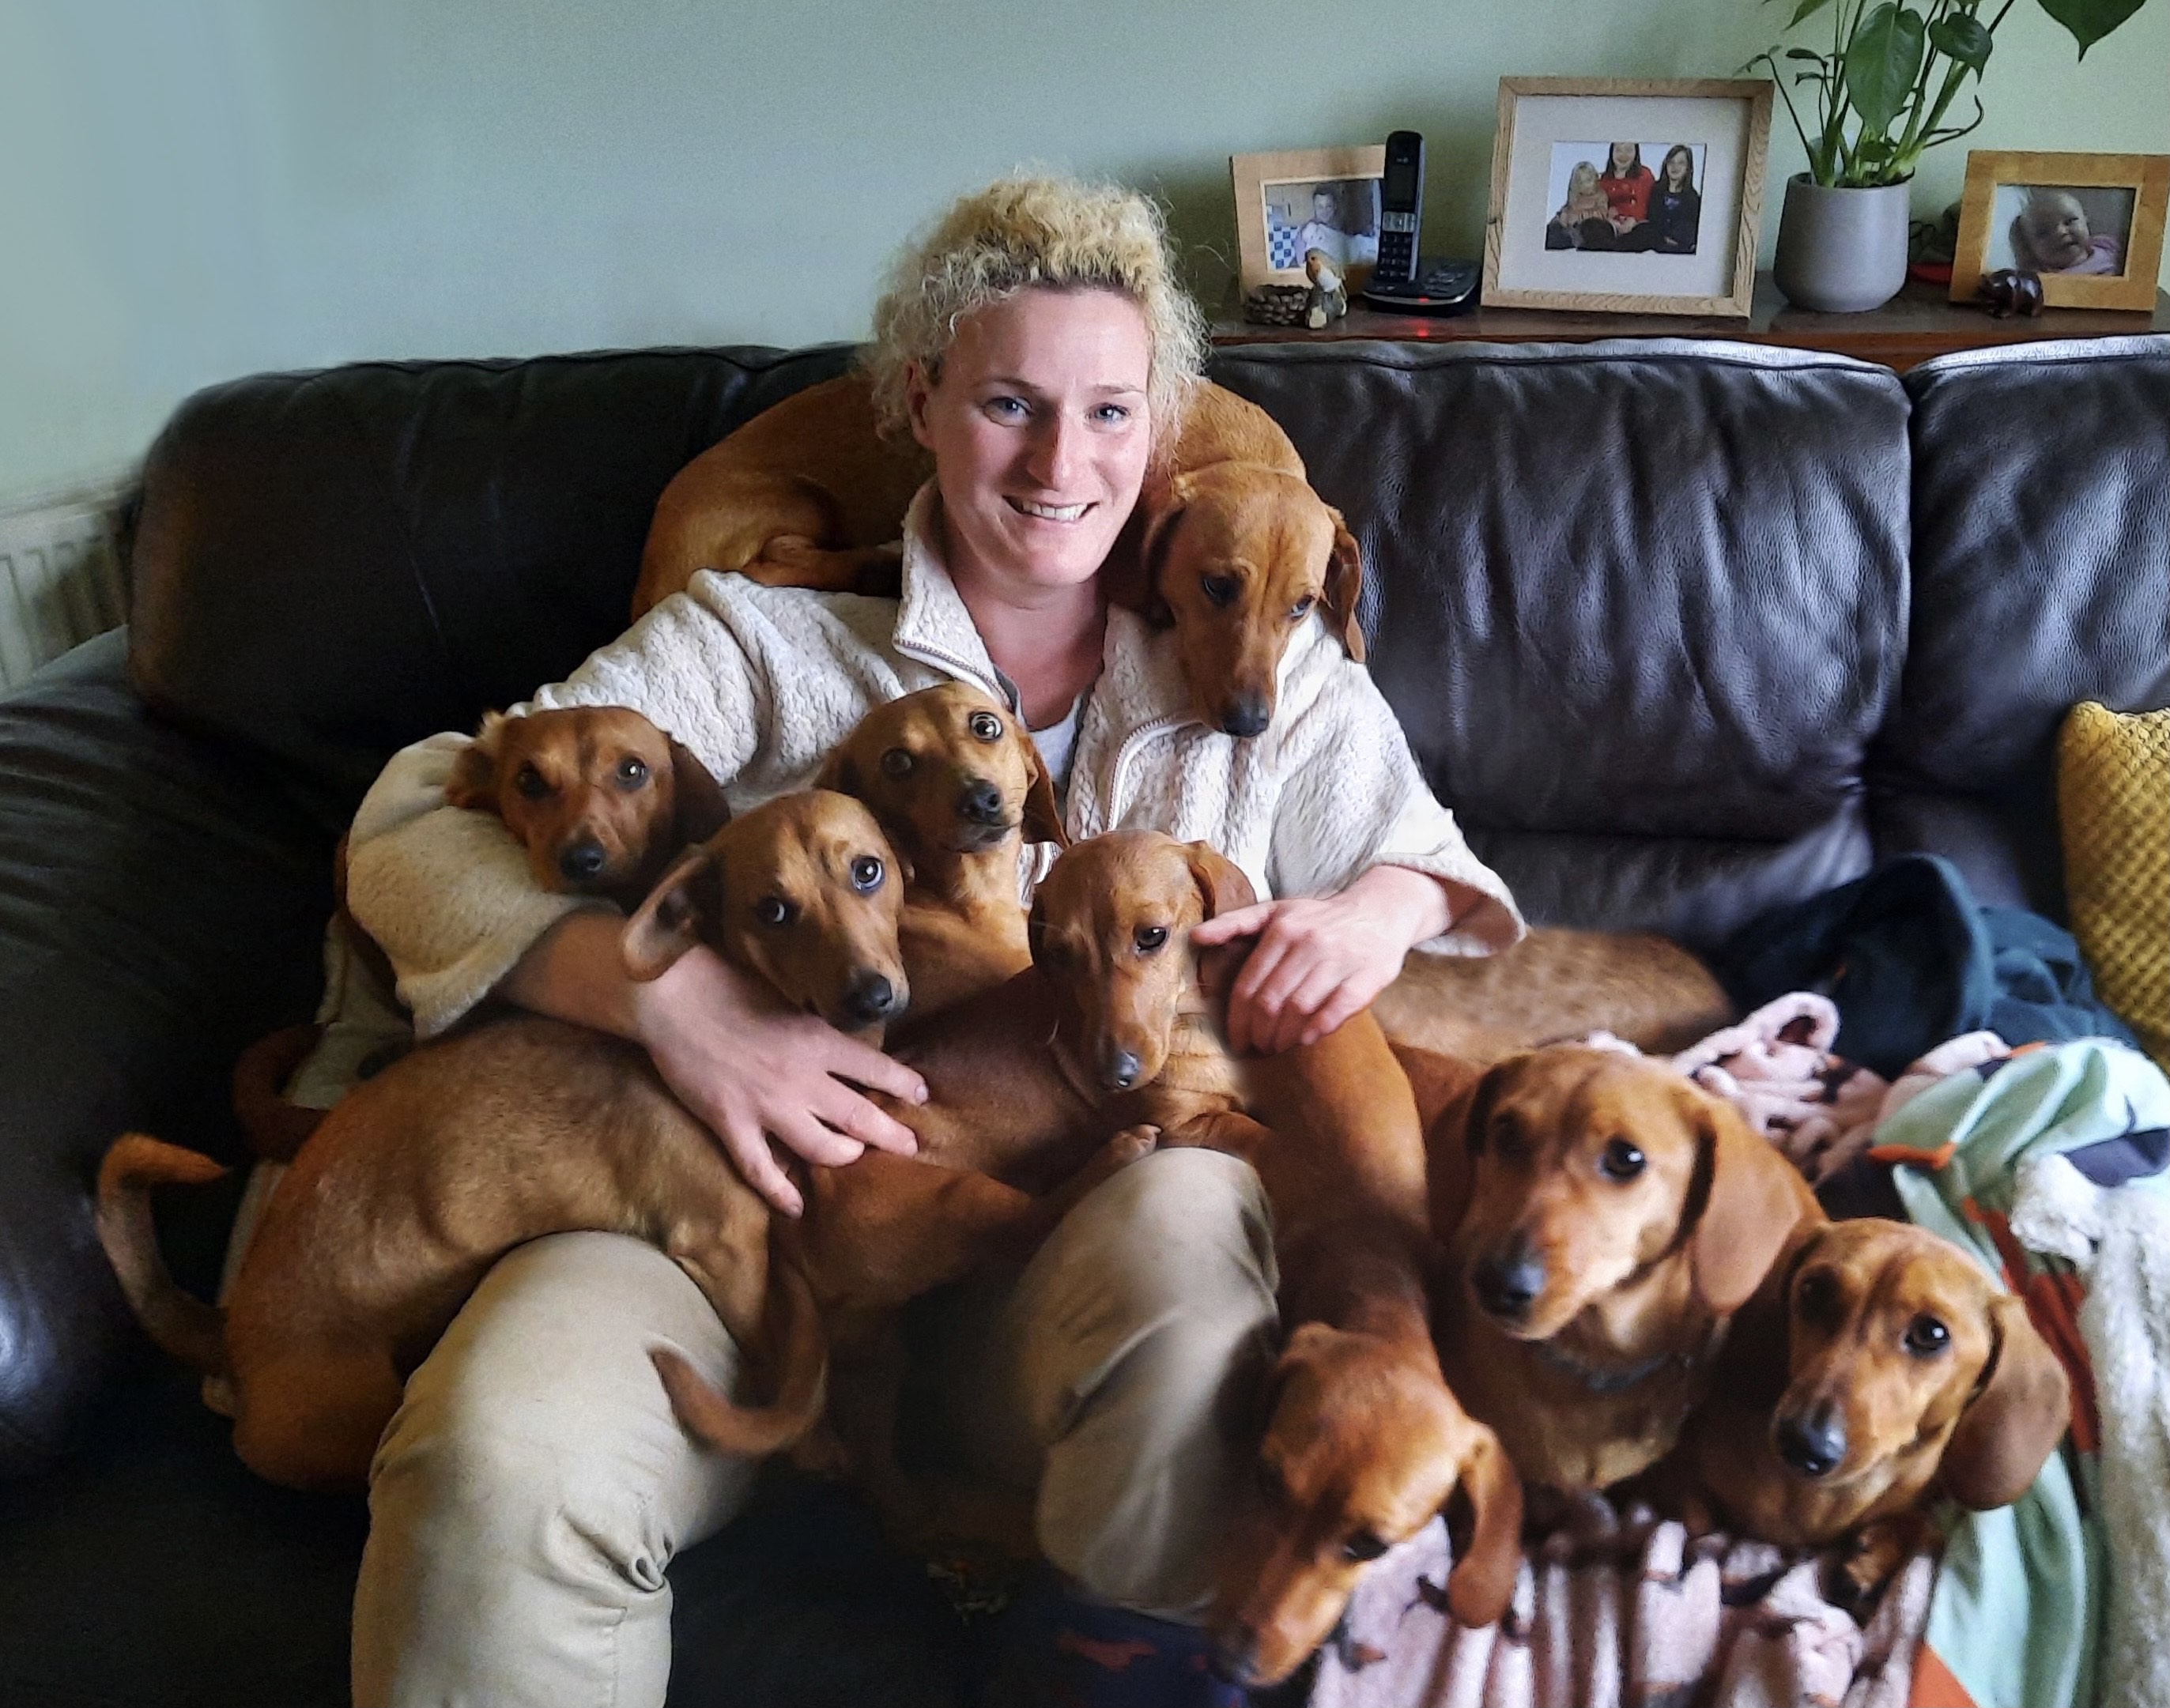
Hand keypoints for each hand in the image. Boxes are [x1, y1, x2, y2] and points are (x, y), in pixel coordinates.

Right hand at [630, 944, 925, 1215]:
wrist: (672, 998)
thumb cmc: (729, 986)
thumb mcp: (789, 1001)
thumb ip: (815, 1031)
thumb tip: (842, 1050)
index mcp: (818, 1040)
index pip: (876, 1068)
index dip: (904, 1083)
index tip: (921, 1094)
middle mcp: (801, 1078)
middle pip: (859, 1117)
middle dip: (891, 1135)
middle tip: (910, 1146)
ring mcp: (766, 1106)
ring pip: (821, 1148)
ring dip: (845, 1157)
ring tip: (855, 1158)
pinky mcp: (731, 1124)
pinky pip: (762, 1169)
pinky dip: (781, 1192)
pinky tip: (797, 1206)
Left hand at [1190, 866, 1448, 1055]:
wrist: (1381, 910)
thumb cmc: (1320, 918)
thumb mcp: (1276, 910)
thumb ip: (1235, 923)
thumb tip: (1195, 938)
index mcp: (1282, 928)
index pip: (1249, 985)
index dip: (1237, 1020)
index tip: (1236, 1039)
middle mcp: (1308, 942)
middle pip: (1271, 1001)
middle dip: (1258, 1033)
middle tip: (1257, 1047)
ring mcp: (1339, 959)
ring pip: (1300, 1008)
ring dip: (1284, 1036)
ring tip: (1278, 1046)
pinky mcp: (1368, 975)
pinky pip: (1338, 1009)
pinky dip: (1318, 1029)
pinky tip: (1307, 1039)